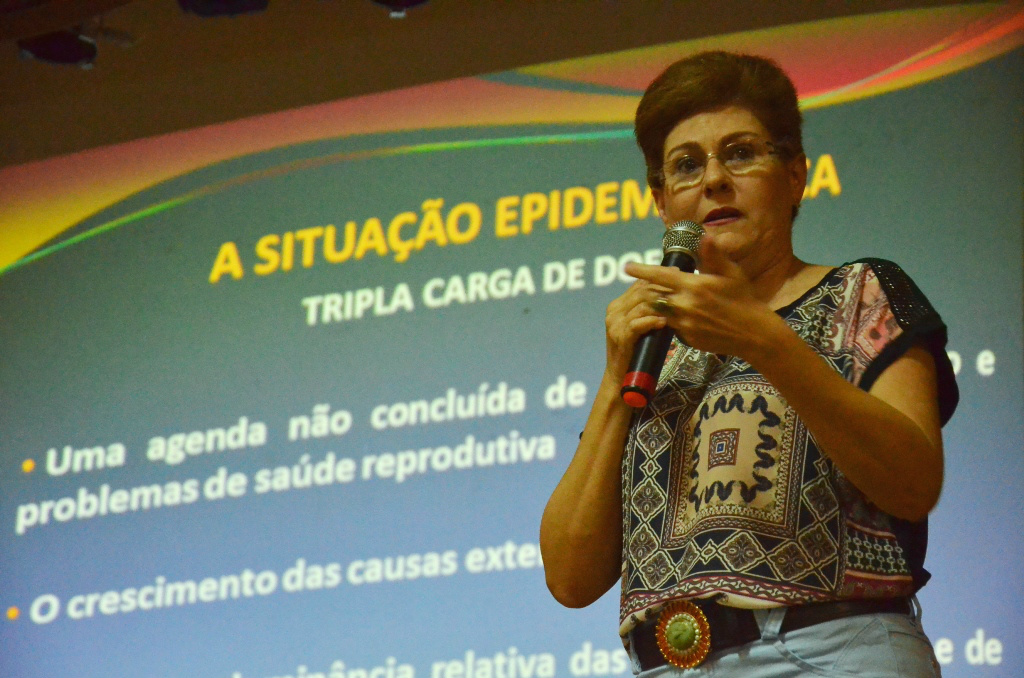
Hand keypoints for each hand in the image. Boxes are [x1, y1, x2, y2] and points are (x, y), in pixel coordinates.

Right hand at [603, 279, 669, 381]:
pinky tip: (665, 322)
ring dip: (661, 305)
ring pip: (640, 305)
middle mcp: (614, 311)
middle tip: (682, 286)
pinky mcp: (619, 337)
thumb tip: (672, 297)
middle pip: (641, 291)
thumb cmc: (637, 353)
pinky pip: (637, 324)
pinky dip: (652, 321)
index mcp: (618, 305)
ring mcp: (615, 324)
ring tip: (678, 305)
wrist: (621, 379)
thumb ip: (650, 312)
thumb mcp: (644, 328)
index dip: (658, 276)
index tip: (677, 272)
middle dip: (663, 287)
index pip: (639, 284)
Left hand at [623, 238, 779, 359]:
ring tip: (664, 298)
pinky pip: (671, 327)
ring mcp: (684, 325)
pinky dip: (671, 319)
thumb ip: (713, 255)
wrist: (753, 334)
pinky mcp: (686, 340)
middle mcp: (685, 306)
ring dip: (659, 304)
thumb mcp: (731, 273)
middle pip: (654, 295)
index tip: (627, 266)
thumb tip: (704, 236)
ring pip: (660, 312)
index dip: (641, 271)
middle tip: (647, 284)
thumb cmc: (744, 299)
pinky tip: (683, 315)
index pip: (659, 276)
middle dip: (648, 289)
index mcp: (694, 286)